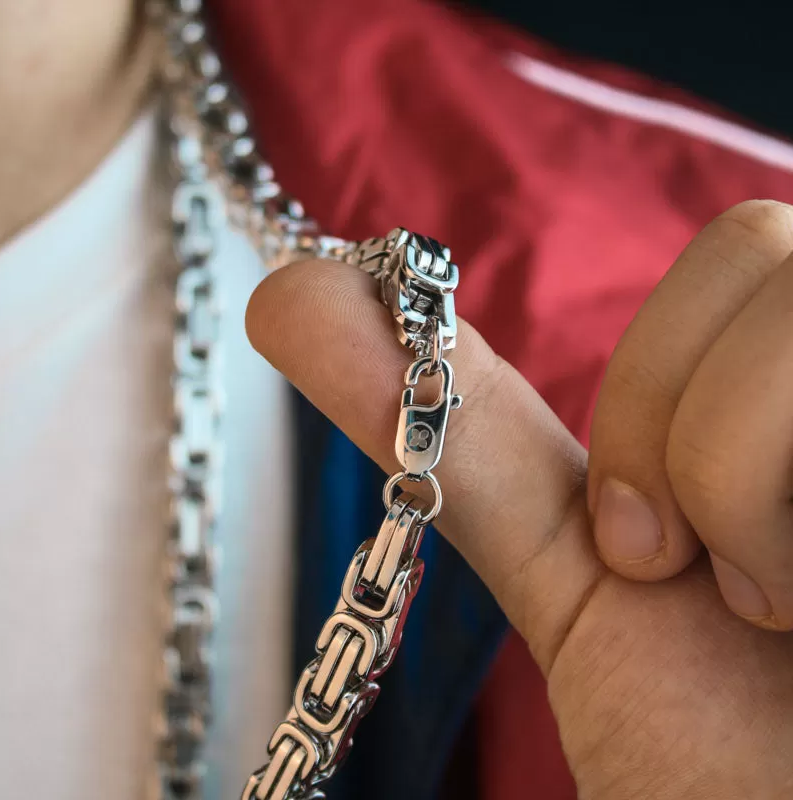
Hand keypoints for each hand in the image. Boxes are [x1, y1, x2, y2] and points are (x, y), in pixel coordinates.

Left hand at [246, 200, 792, 797]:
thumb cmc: (718, 756)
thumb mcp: (588, 577)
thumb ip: (457, 428)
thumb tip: (287, 292)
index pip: (750, 253)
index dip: (665, 385)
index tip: (637, 540)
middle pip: (773, 243)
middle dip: (693, 423)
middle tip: (705, 578)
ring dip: (750, 466)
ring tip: (785, 615)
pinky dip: (791, 496)